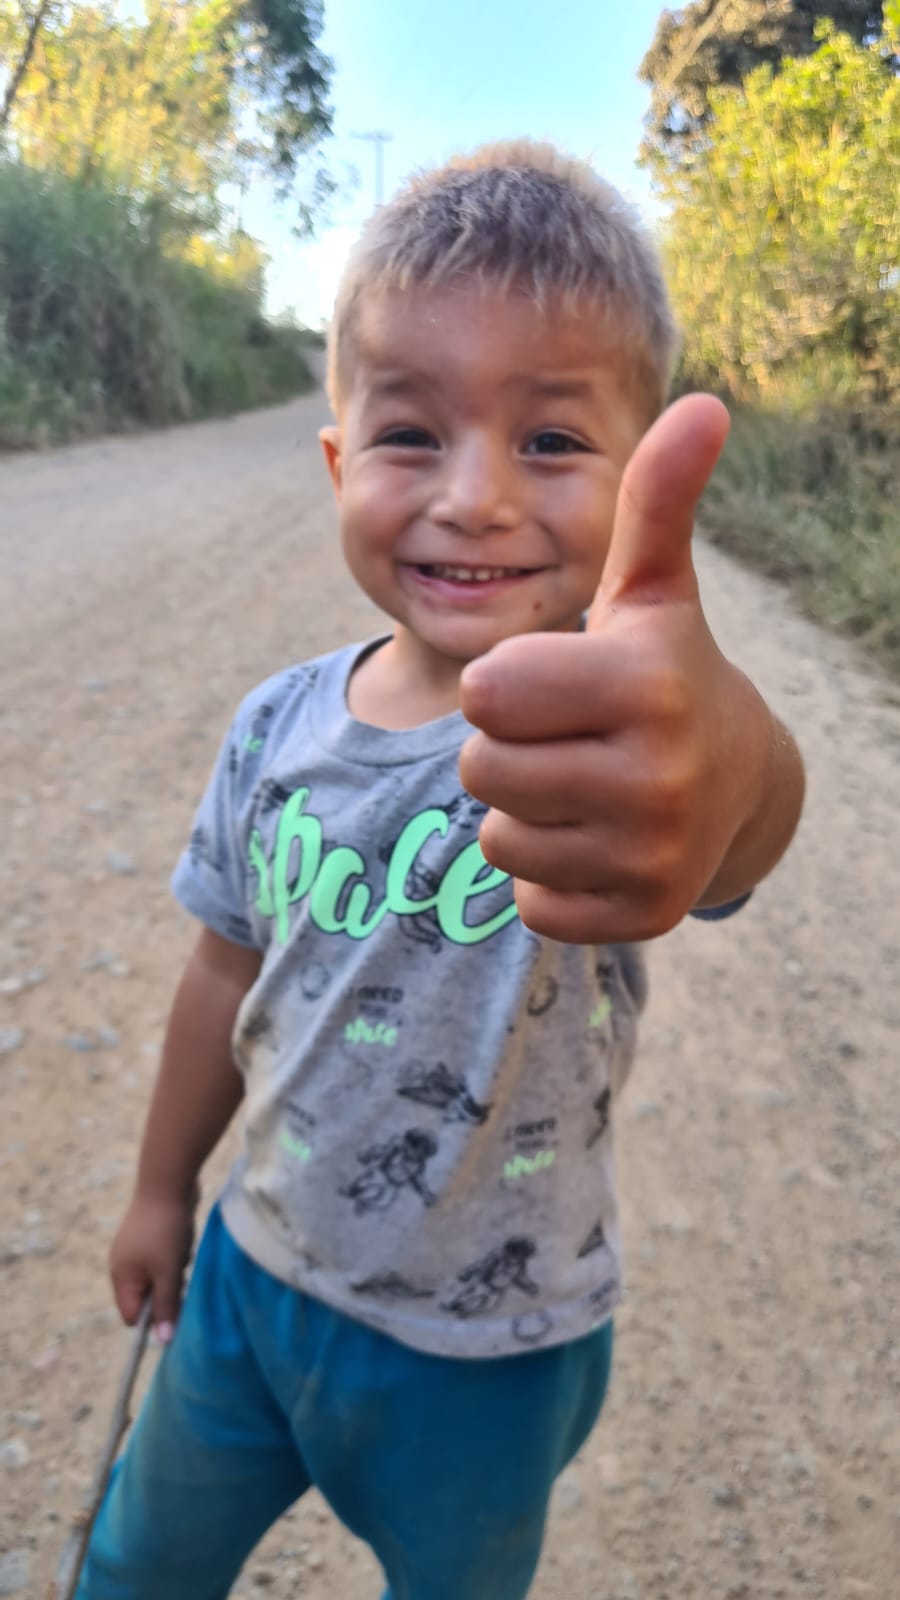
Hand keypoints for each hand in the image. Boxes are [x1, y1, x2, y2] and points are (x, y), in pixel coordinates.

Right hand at [109, 1190, 196, 1342]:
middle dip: (167, 1291)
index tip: (174, 1311)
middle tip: (179, 1275)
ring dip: (175, 1270)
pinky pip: (165, 1257)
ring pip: (160, 1276)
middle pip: (147, 1296)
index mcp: (121, 1277)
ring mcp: (136, 1248)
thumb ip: (166, 1305)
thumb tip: (163, 1341)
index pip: (132, 1315)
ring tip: (181, 1250)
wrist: (168, 1181)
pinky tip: (182, 1237)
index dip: (152, 1319)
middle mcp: (124, 1264)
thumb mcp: (168, 1271)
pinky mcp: (150, 1234)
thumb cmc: (165, 1229)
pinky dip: (177, 1253)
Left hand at [459, 394, 770, 943]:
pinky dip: (547, 876)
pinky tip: (595, 840)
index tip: (556, 680)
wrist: (737, 783)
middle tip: (567, 737)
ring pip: (498, 840)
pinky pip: (527, 904)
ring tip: (583, 785)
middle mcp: (655, 779)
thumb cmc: (664, 671)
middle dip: (507, 748)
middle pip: (479, 769)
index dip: (506, 682)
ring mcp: (651, 858)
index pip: (485, 692)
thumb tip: (703, 405)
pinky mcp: (639, 918)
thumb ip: (653, 503)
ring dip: (524, 812)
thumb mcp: (653, 590)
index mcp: (646, 686)